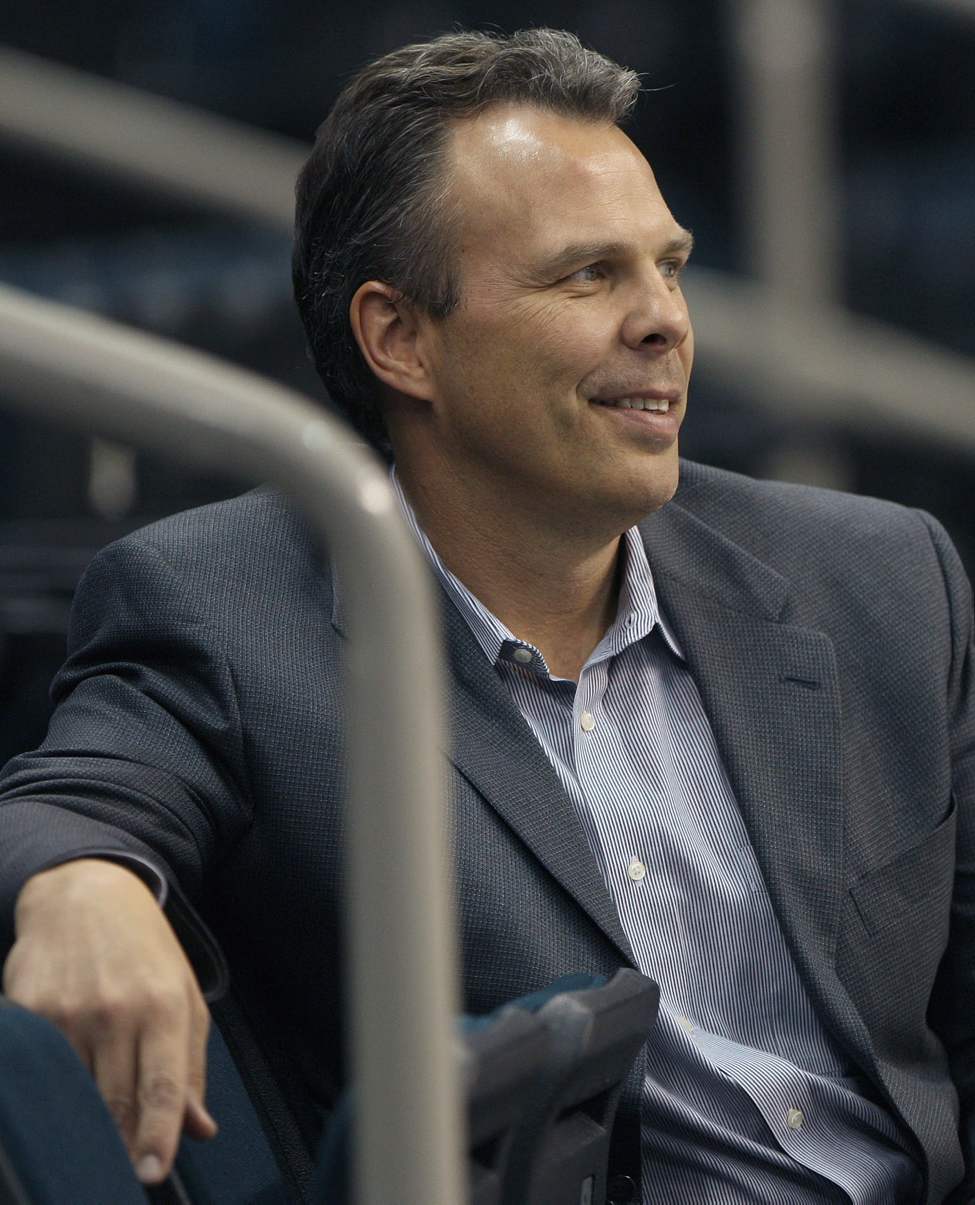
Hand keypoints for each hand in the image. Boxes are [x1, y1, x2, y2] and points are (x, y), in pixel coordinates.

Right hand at [3, 858, 216, 1183]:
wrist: (86, 894)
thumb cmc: (145, 951)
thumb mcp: (184, 995)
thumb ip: (191, 1066)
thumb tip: (199, 1129)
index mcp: (162, 1005)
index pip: (161, 1087)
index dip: (158, 1138)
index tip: (153, 1175)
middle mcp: (116, 1009)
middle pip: (115, 1102)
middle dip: (120, 1144)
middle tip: (122, 1170)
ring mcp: (66, 1011)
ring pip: (73, 1093)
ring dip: (83, 1123)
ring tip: (93, 1137)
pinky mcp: (27, 1010)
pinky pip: (36, 1071)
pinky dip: (47, 1091)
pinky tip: (57, 1096)